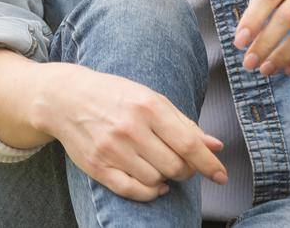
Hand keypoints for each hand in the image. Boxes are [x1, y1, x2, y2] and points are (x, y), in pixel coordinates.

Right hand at [33, 62, 226, 201]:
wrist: (67, 99)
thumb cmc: (118, 96)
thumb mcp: (154, 100)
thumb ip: (186, 124)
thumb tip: (216, 146)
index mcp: (150, 107)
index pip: (188, 144)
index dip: (209, 164)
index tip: (222, 176)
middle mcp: (131, 129)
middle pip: (174, 166)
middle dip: (187, 170)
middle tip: (183, 163)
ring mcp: (112, 150)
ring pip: (155, 180)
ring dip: (167, 179)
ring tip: (163, 166)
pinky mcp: (97, 167)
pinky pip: (132, 191)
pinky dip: (150, 193)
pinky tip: (155, 185)